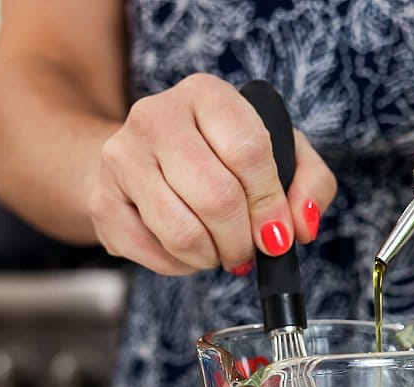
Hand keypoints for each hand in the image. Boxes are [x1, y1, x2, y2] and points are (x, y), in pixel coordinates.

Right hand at [89, 73, 336, 275]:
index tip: (278, 234)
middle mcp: (157, 116)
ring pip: (183, 232)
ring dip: (213, 257)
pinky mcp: (103, 202)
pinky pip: (156, 254)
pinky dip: (183, 266)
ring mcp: (122, 157)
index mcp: (206, 94)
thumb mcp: (277, 155)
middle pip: (217, 197)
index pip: (249, 150)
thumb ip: (310, 183)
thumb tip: (302, 226)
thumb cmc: (217, 159)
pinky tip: (188, 250)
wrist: (139, 162)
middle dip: (242, 240)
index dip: (270, 204)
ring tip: (219, 251)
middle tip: (247, 249)